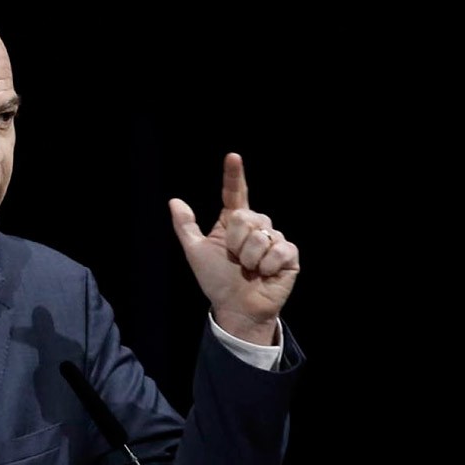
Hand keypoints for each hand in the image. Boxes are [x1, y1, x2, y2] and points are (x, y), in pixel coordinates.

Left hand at [168, 153, 298, 344]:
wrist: (236, 308)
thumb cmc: (216, 281)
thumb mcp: (195, 252)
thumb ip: (186, 226)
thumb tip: (174, 201)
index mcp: (232, 223)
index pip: (235, 193)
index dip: (234, 175)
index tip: (233, 156)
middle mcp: (255, 227)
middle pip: (246, 216)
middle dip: (236, 241)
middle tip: (236, 260)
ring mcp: (274, 239)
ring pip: (261, 234)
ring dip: (250, 257)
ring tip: (250, 270)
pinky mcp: (289, 254)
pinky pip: (279, 249)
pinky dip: (267, 265)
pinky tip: (265, 274)